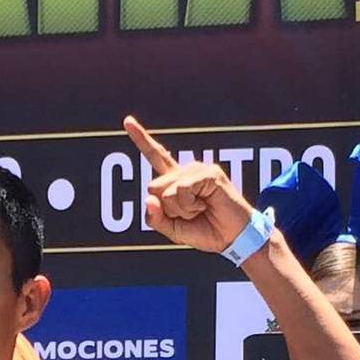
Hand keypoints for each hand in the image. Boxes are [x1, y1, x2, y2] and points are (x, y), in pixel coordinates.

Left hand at [125, 117, 252, 253]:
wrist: (231, 238)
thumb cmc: (206, 232)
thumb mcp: (172, 230)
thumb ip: (155, 218)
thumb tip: (148, 198)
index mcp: (176, 181)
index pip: (156, 157)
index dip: (141, 139)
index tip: (127, 121)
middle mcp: (186, 171)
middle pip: (154, 186)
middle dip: (167, 208)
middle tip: (191, 214)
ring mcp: (198, 169)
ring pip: (167, 191)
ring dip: (181, 209)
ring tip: (201, 210)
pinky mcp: (208, 173)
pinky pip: (182, 189)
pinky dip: (190, 205)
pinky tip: (206, 204)